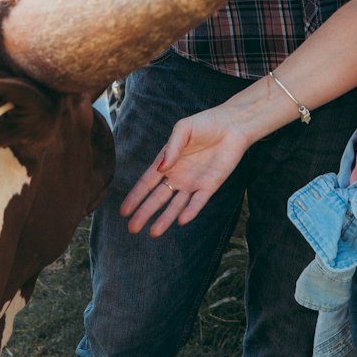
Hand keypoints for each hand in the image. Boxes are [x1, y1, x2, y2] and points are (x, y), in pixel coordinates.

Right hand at [120, 107, 250, 236]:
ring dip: (165, 219)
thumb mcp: (183, 129)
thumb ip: (172, 147)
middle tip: (132, 229)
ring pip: (176, 205)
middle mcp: (177, 175)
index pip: (147, 183)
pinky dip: (190, 211)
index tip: (123, 211)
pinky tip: (181, 220)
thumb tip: (160, 167)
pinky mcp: (209, 186)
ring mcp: (193, 183)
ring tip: (153, 233)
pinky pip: (198, 202)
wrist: (233, 125)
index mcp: (167, 161)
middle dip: (145, 213)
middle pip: (158, 198)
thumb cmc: (206, 123)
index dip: (135, 197)